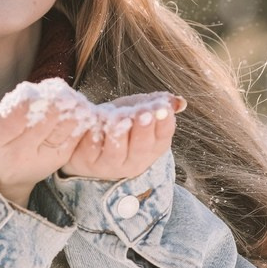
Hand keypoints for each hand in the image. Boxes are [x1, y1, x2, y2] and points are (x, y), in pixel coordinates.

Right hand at [0, 82, 82, 207]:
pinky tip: (74, 106)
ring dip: (69, 107)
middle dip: (52, 99)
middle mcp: (18, 154)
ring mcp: (41, 159)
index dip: (28, 100)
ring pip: (64, 127)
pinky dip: (78, 119)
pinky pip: (74, 136)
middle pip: (44, 120)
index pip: (16, 119)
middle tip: (53, 87)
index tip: (31, 89)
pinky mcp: (59, 159)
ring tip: (65, 95)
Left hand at [60, 93, 184, 181]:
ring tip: (121, 117)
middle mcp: (133, 161)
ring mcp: (109, 165)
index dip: (164, 124)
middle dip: (144, 130)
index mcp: (152, 148)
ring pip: (115, 152)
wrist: (87, 139)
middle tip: (145, 114)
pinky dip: (93, 136)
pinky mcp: (86, 162)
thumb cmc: (119, 122)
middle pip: (141, 148)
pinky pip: (90, 149)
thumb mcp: (139, 109)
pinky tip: (95, 123)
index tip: (163, 109)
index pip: (163, 138)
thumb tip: (180, 102)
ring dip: (119, 134)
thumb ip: (159, 104)